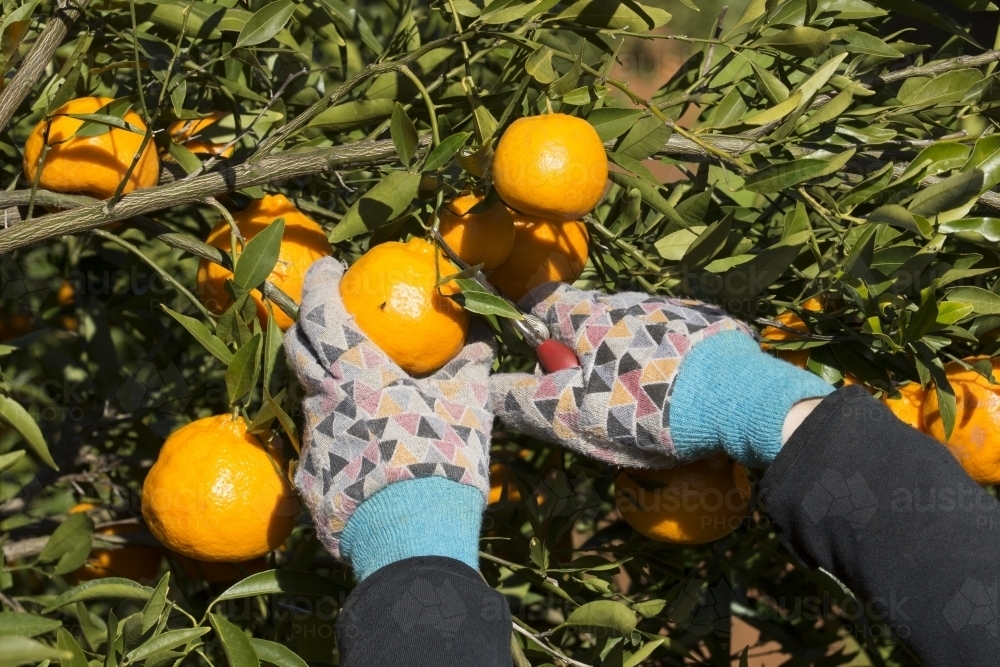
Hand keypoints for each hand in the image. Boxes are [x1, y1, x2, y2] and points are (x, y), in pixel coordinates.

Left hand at [285, 258, 493, 560]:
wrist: (412, 539)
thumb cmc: (442, 459)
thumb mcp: (468, 407)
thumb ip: (471, 368)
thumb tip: (481, 342)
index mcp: (356, 373)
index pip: (323, 311)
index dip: (323, 282)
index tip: (332, 268)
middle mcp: (321, 401)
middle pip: (297, 349)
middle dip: (307, 325)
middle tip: (327, 318)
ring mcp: (310, 443)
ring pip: (307, 399)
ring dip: (325, 385)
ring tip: (354, 391)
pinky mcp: (308, 482)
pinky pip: (317, 447)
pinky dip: (333, 436)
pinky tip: (359, 451)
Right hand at [490, 283, 832, 467]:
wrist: (744, 403)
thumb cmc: (646, 409)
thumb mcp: (572, 416)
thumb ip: (522, 400)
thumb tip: (486, 386)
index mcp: (588, 315)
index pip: (538, 304)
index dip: (530, 336)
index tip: (542, 372)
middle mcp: (627, 299)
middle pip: (584, 322)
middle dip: (581, 359)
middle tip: (594, 405)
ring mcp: (671, 307)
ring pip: (627, 332)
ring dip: (623, 362)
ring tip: (644, 408)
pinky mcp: (707, 324)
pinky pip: (668, 340)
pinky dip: (663, 363)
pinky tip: (678, 397)